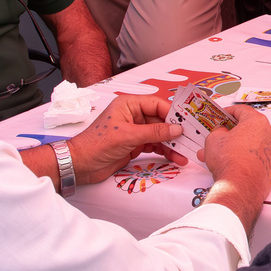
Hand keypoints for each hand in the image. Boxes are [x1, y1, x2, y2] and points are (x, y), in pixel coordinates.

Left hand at [66, 94, 186, 182]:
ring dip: (172, 145)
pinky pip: (154, 146)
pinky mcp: (134, 145)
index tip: (187, 122)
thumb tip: (176, 129)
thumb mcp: (128, 136)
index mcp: (129, 105)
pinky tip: (174, 158)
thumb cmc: (96, 145)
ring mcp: (134, 131)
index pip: (157, 104)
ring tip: (184, 154)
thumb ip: (154, 132)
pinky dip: (164, 152)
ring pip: (159, 135)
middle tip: (190, 139)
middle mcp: (133, 115)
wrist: (80, 165)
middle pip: (160, 120)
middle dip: (175, 131)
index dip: (173, 113)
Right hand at [199, 106, 270, 229]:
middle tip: (217, 134)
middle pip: (246, 126)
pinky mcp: (268, 162)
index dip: (228, 111)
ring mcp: (269, 148)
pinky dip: (239, 155)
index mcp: (257, 121)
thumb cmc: (230, 160)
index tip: (220, 116)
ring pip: (247, 142)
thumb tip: (221, 133)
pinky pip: (251, 154)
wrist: (241, 186)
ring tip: (214, 152)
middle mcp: (267, 133)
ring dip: (231, 145)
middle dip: (229, 131)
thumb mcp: (214, 139)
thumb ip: (218, 131)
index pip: (241, 110)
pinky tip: (224, 162)